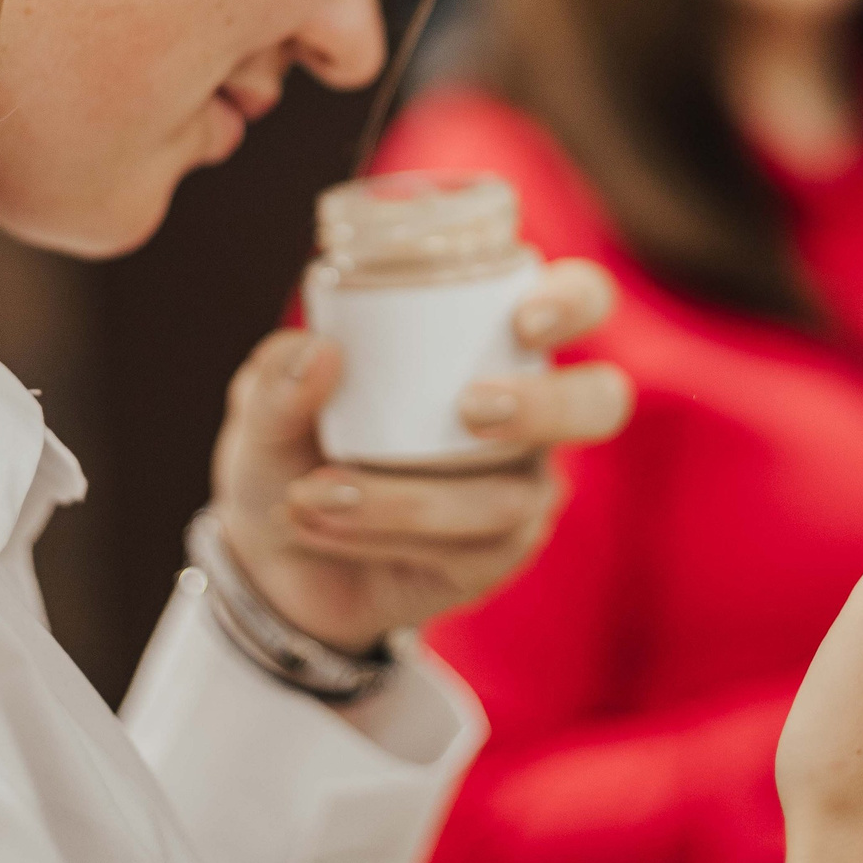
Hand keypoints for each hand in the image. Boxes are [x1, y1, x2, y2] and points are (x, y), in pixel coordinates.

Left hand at [208, 258, 630, 653]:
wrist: (272, 559)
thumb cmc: (289, 452)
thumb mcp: (263, 413)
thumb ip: (277, 381)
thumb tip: (320, 351)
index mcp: (490, 344)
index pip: (579, 302)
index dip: (573, 303)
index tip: (522, 319)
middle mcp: (527, 415)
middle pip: (599, 401)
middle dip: (547, 404)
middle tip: (470, 410)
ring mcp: (519, 490)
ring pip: (507, 497)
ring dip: (403, 498)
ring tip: (313, 494)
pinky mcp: (494, 557)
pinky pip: (466, 549)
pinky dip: (384, 530)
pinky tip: (321, 523)